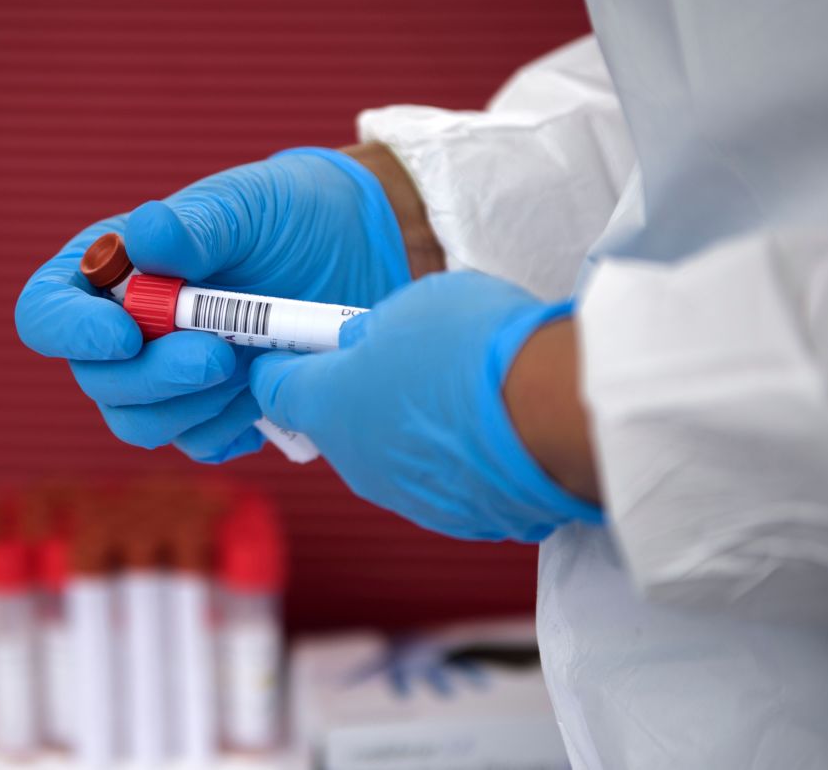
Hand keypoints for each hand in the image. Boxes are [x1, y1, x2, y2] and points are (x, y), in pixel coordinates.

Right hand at [14, 148, 411, 462]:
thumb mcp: (249, 206)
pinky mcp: (210, 410)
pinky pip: (196, 443)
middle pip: (97, 381)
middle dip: (155, 377)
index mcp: (110, 269)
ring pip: (139, 424)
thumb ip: (197, 227)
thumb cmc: (292, 214)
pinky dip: (228, 428)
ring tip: (254, 365)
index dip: (70, 334)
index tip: (127, 336)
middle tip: (219, 357)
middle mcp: (125, 328)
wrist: (360, 252)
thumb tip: (143, 238)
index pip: (46, 312)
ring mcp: (165, 375)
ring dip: (194, 407)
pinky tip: (265, 392)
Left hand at [248, 270, 601, 541]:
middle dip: (358, 393)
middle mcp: (354, 462)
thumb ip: (373, 332)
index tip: (300, 345)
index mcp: (327, 405)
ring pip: (388, 454)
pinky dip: (452, 457)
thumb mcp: (409, 308)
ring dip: (408, 427)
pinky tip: (489, 429)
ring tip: (460, 392)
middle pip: (336, 423)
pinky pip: (438, 480)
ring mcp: (403, 497)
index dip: (282, 361)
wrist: (553, 412)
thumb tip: (364, 345)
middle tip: (403, 359)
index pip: (274, 388)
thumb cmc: (472, 346)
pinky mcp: (454, 519)